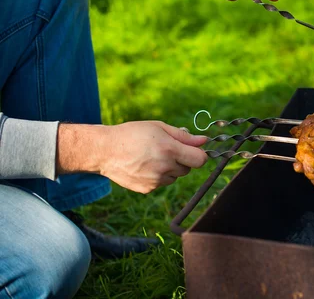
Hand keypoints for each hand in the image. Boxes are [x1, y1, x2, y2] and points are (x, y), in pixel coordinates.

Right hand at [57, 121, 207, 193]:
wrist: (104, 151)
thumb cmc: (132, 134)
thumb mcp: (159, 127)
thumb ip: (184, 136)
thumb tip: (204, 141)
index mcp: (169, 150)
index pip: (200, 160)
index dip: (199, 154)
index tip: (193, 150)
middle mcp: (164, 167)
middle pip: (188, 169)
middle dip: (182, 160)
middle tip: (166, 150)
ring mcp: (155, 181)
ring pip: (175, 177)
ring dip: (170, 168)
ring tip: (152, 157)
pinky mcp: (147, 189)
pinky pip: (161, 183)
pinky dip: (158, 176)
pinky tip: (144, 166)